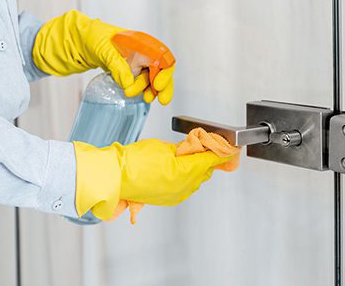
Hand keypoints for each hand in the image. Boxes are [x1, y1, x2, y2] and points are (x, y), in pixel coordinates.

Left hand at [32, 10, 174, 103]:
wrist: (75, 40)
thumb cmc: (90, 36)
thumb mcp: (103, 49)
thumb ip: (117, 65)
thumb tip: (128, 84)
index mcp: (140, 42)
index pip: (162, 56)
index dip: (165, 71)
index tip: (158, 85)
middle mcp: (140, 52)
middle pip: (160, 70)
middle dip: (160, 85)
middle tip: (152, 99)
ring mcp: (134, 62)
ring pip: (150, 78)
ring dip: (148, 89)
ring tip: (139, 97)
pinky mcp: (126, 71)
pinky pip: (139, 82)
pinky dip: (141, 90)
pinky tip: (138, 97)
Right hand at [73, 139, 233, 219]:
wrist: (113, 178)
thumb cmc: (132, 161)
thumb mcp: (163, 148)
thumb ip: (183, 149)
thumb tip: (196, 149)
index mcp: (184, 173)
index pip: (211, 160)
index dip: (222, 152)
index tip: (231, 147)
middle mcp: (184, 187)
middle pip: (206, 171)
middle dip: (208, 158)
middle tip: (207, 145)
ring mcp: (176, 195)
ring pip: (197, 179)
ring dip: (197, 167)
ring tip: (190, 154)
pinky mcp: (168, 199)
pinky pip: (186, 186)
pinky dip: (187, 176)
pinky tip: (180, 167)